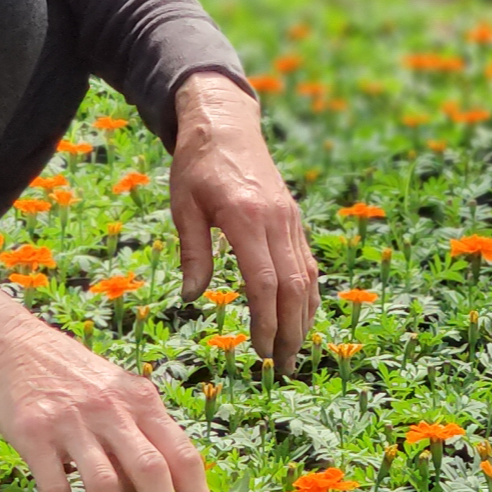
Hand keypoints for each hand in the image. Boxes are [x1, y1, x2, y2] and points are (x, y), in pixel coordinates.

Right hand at [0, 278, 213, 491]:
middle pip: (152, 472)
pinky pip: (55, 491)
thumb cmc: (71, 379)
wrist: (11, 347)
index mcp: (142, 401)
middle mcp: (114, 411)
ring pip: (106, 488)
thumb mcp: (116, 398)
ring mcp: (75, 423)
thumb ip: (139, 440)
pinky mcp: (36, 436)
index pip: (183, 454)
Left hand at [167, 72, 319, 372]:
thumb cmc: (197, 166)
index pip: (265, 282)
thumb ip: (193, 252)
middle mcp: (276, 220)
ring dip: (303, 318)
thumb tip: (193, 298)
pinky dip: (307, 295)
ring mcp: (290, 219)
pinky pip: (307, 263)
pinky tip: (300, 318)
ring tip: (292, 352)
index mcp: (246, 217)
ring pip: (307, 277)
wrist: (225, 124)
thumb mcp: (184, 207)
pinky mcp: (293, 220)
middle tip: (281, 367)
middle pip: (293, 287)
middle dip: (290, 331)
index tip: (260, 352)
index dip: (266, 321)